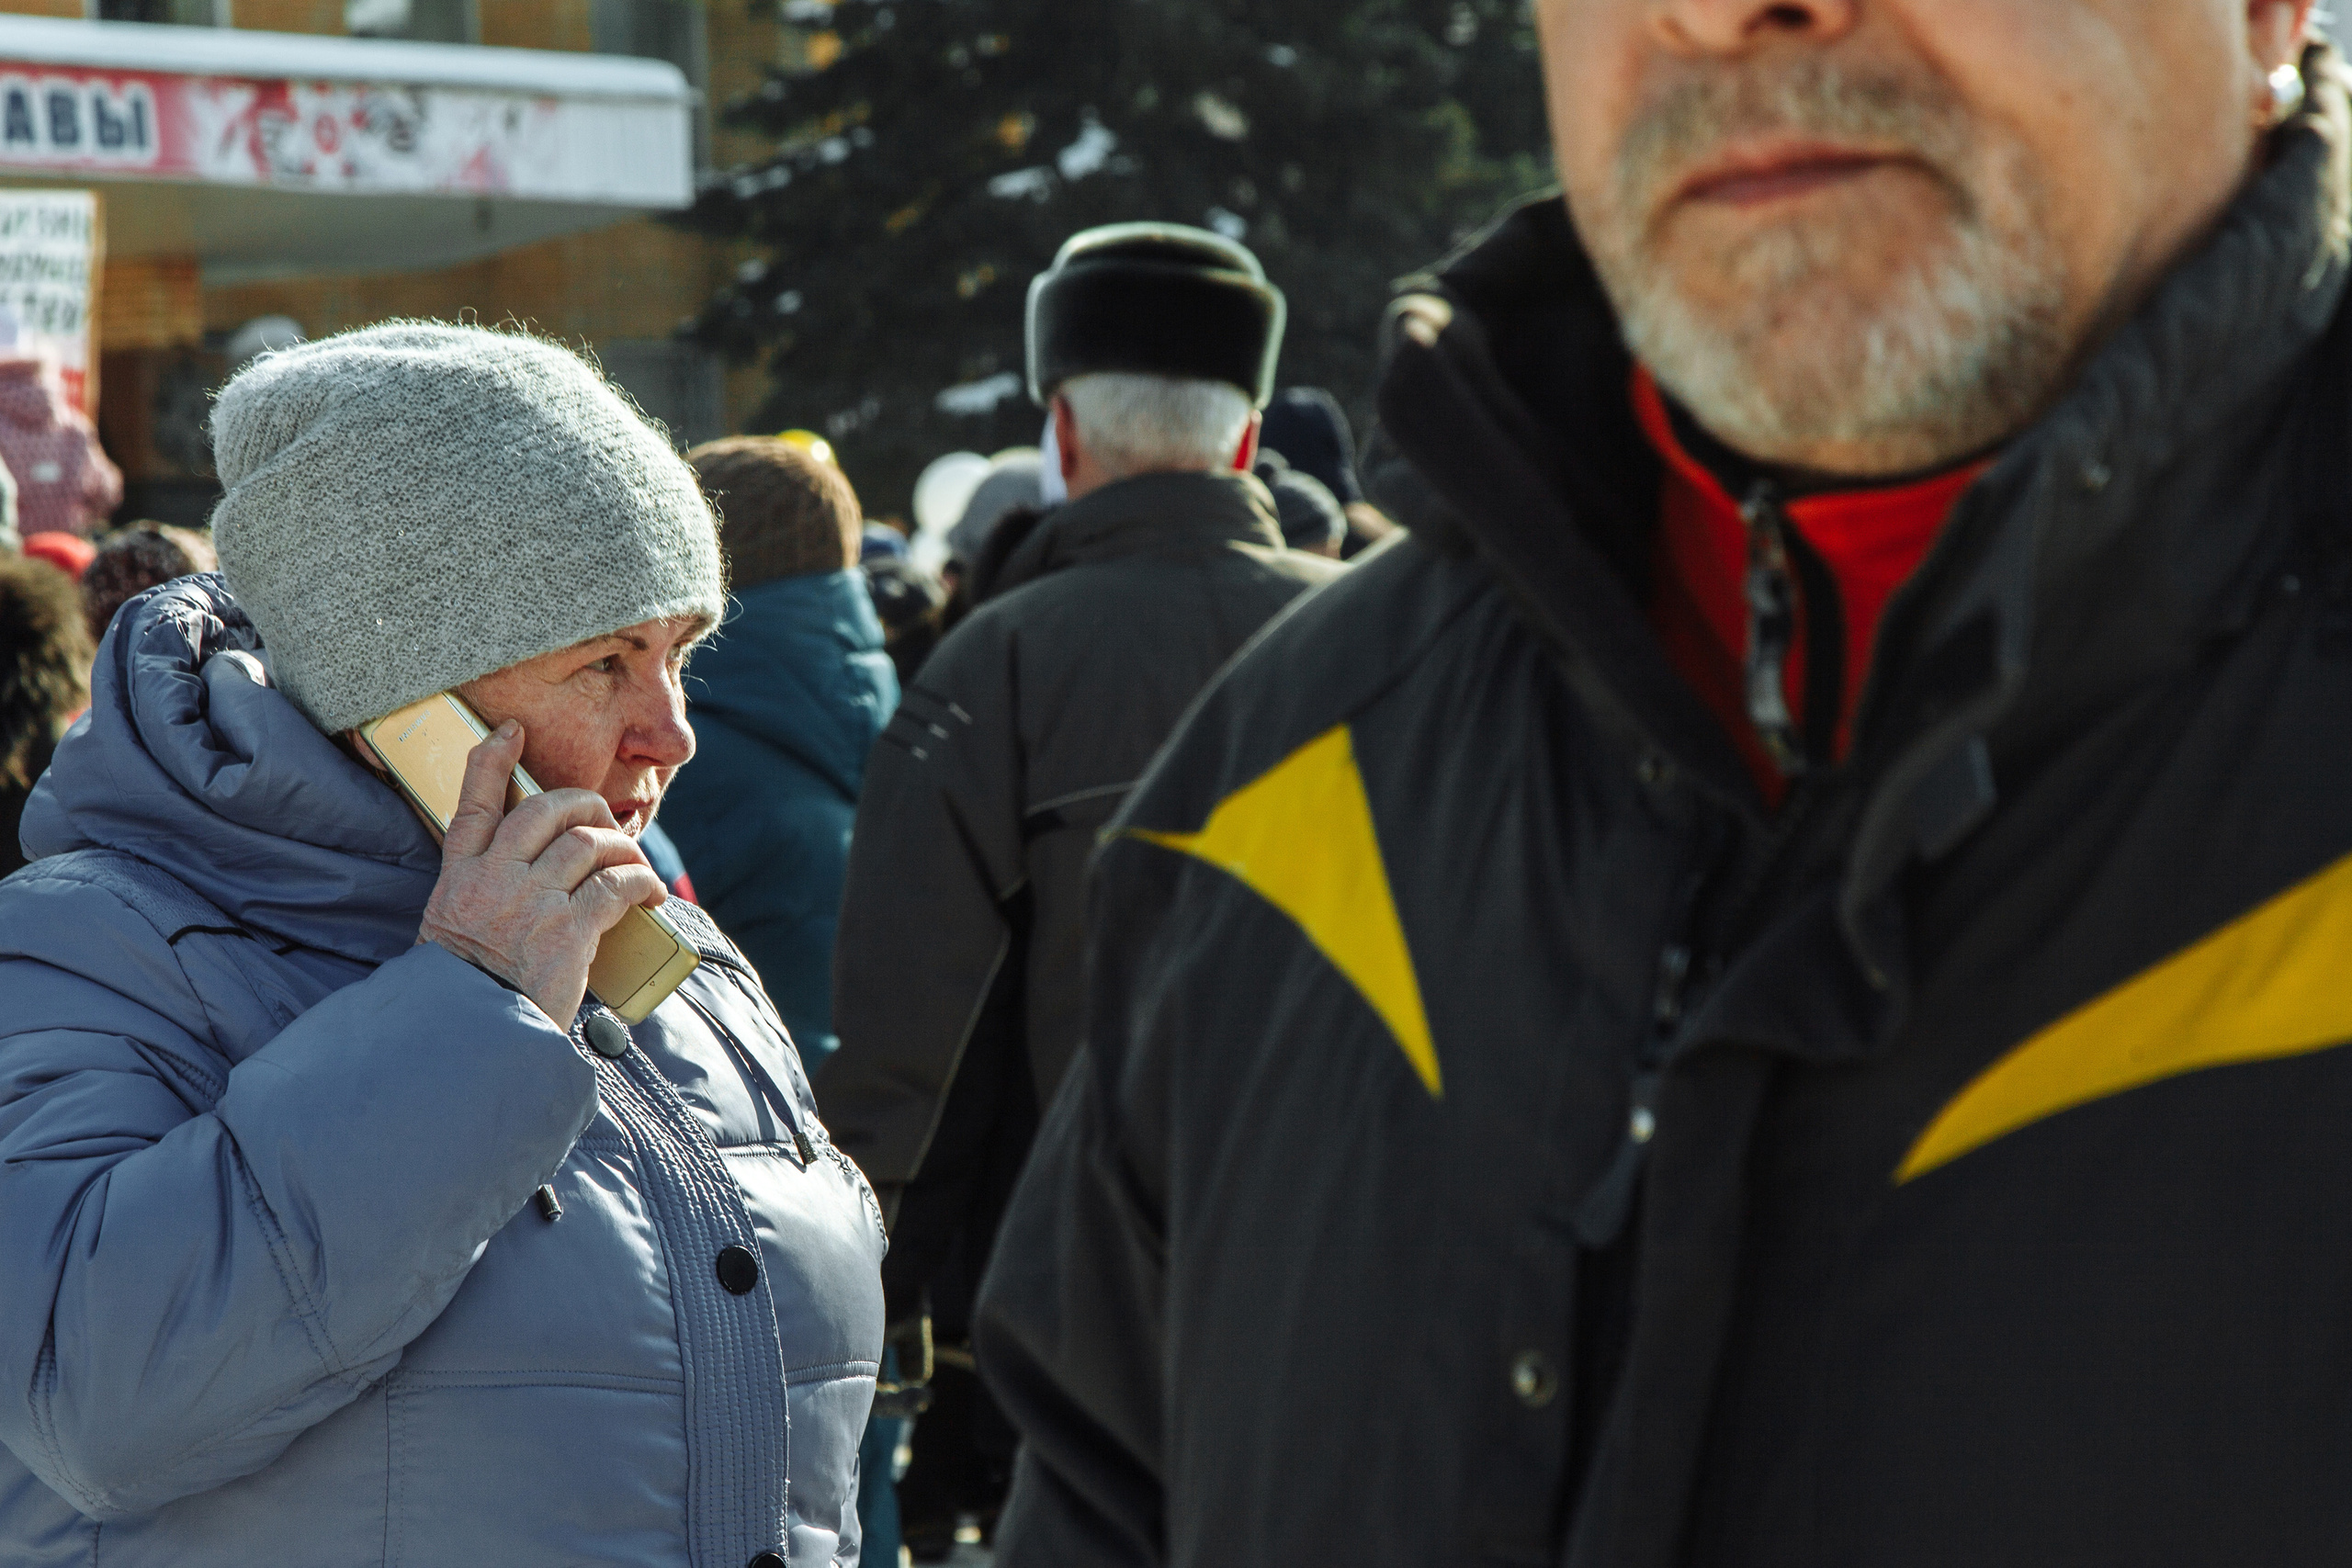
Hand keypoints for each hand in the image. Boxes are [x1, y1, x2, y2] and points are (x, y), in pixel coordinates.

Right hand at [417, 721, 666, 1025]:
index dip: (492, 761)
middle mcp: (493, 880)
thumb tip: (527, 882)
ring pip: (588, 842)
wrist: (473, 1037)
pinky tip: (651, 895)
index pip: (473, 804)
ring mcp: (531, 901)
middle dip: (586, 805)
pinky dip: (642, 883)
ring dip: (622, 848)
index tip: (513, 733)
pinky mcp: (568, 929)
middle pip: (546, 810)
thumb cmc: (470, 992)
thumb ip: (483, 898)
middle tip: (606, 823)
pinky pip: (616, 885)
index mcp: (459, 879)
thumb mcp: (453, 933)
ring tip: (636, 868)